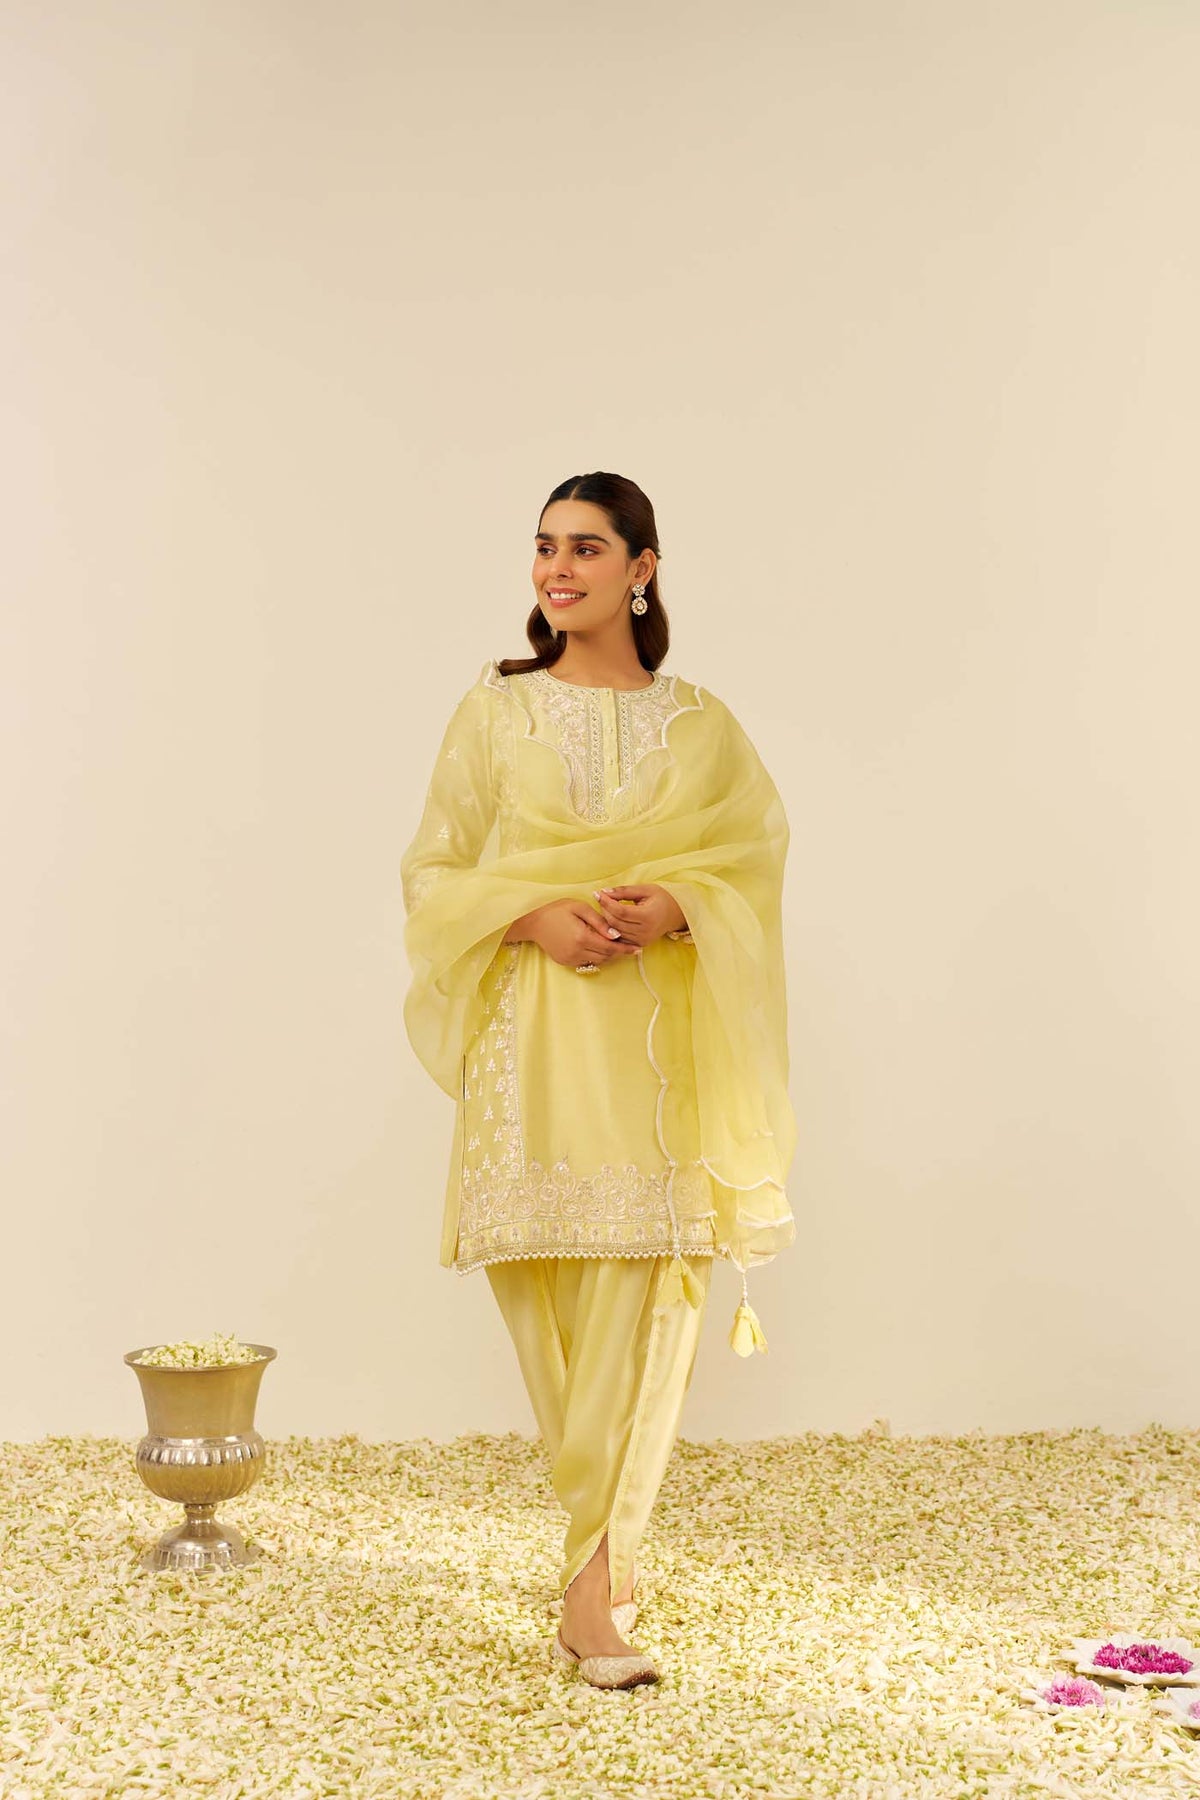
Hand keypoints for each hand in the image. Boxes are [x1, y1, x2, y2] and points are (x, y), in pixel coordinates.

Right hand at [514, 897, 641, 967]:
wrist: (533, 922)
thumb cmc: (557, 910)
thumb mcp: (580, 908)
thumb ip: (599, 921)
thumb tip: (616, 935)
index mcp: (582, 937)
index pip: (610, 947)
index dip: (625, 949)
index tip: (637, 948)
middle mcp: (577, 952)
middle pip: (606, 956)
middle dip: (619, 952)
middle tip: (631, 946)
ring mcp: (570, 959)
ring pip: (598, 961)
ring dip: (608, 955)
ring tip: (616, 946)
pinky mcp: (565, 962)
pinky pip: (586, 961)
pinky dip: (596, 956)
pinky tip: (598, 946)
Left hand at [592, 884, 686, 946]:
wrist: (674, 914)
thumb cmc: (660, 898)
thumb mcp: (645, 889)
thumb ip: (624, 891)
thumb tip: (604, 891)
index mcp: (648, 916)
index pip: (621, 911)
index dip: (607, 902)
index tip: (598, 893)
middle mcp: (645, 931)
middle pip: (615, 922)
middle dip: (604, 909)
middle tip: (601, 898)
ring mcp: (642, 940)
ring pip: (615, 931)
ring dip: (607, 918)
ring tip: (606, 906)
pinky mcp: (639, 945)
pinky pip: (619, 938)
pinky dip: (612, 929)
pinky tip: (610, 918)